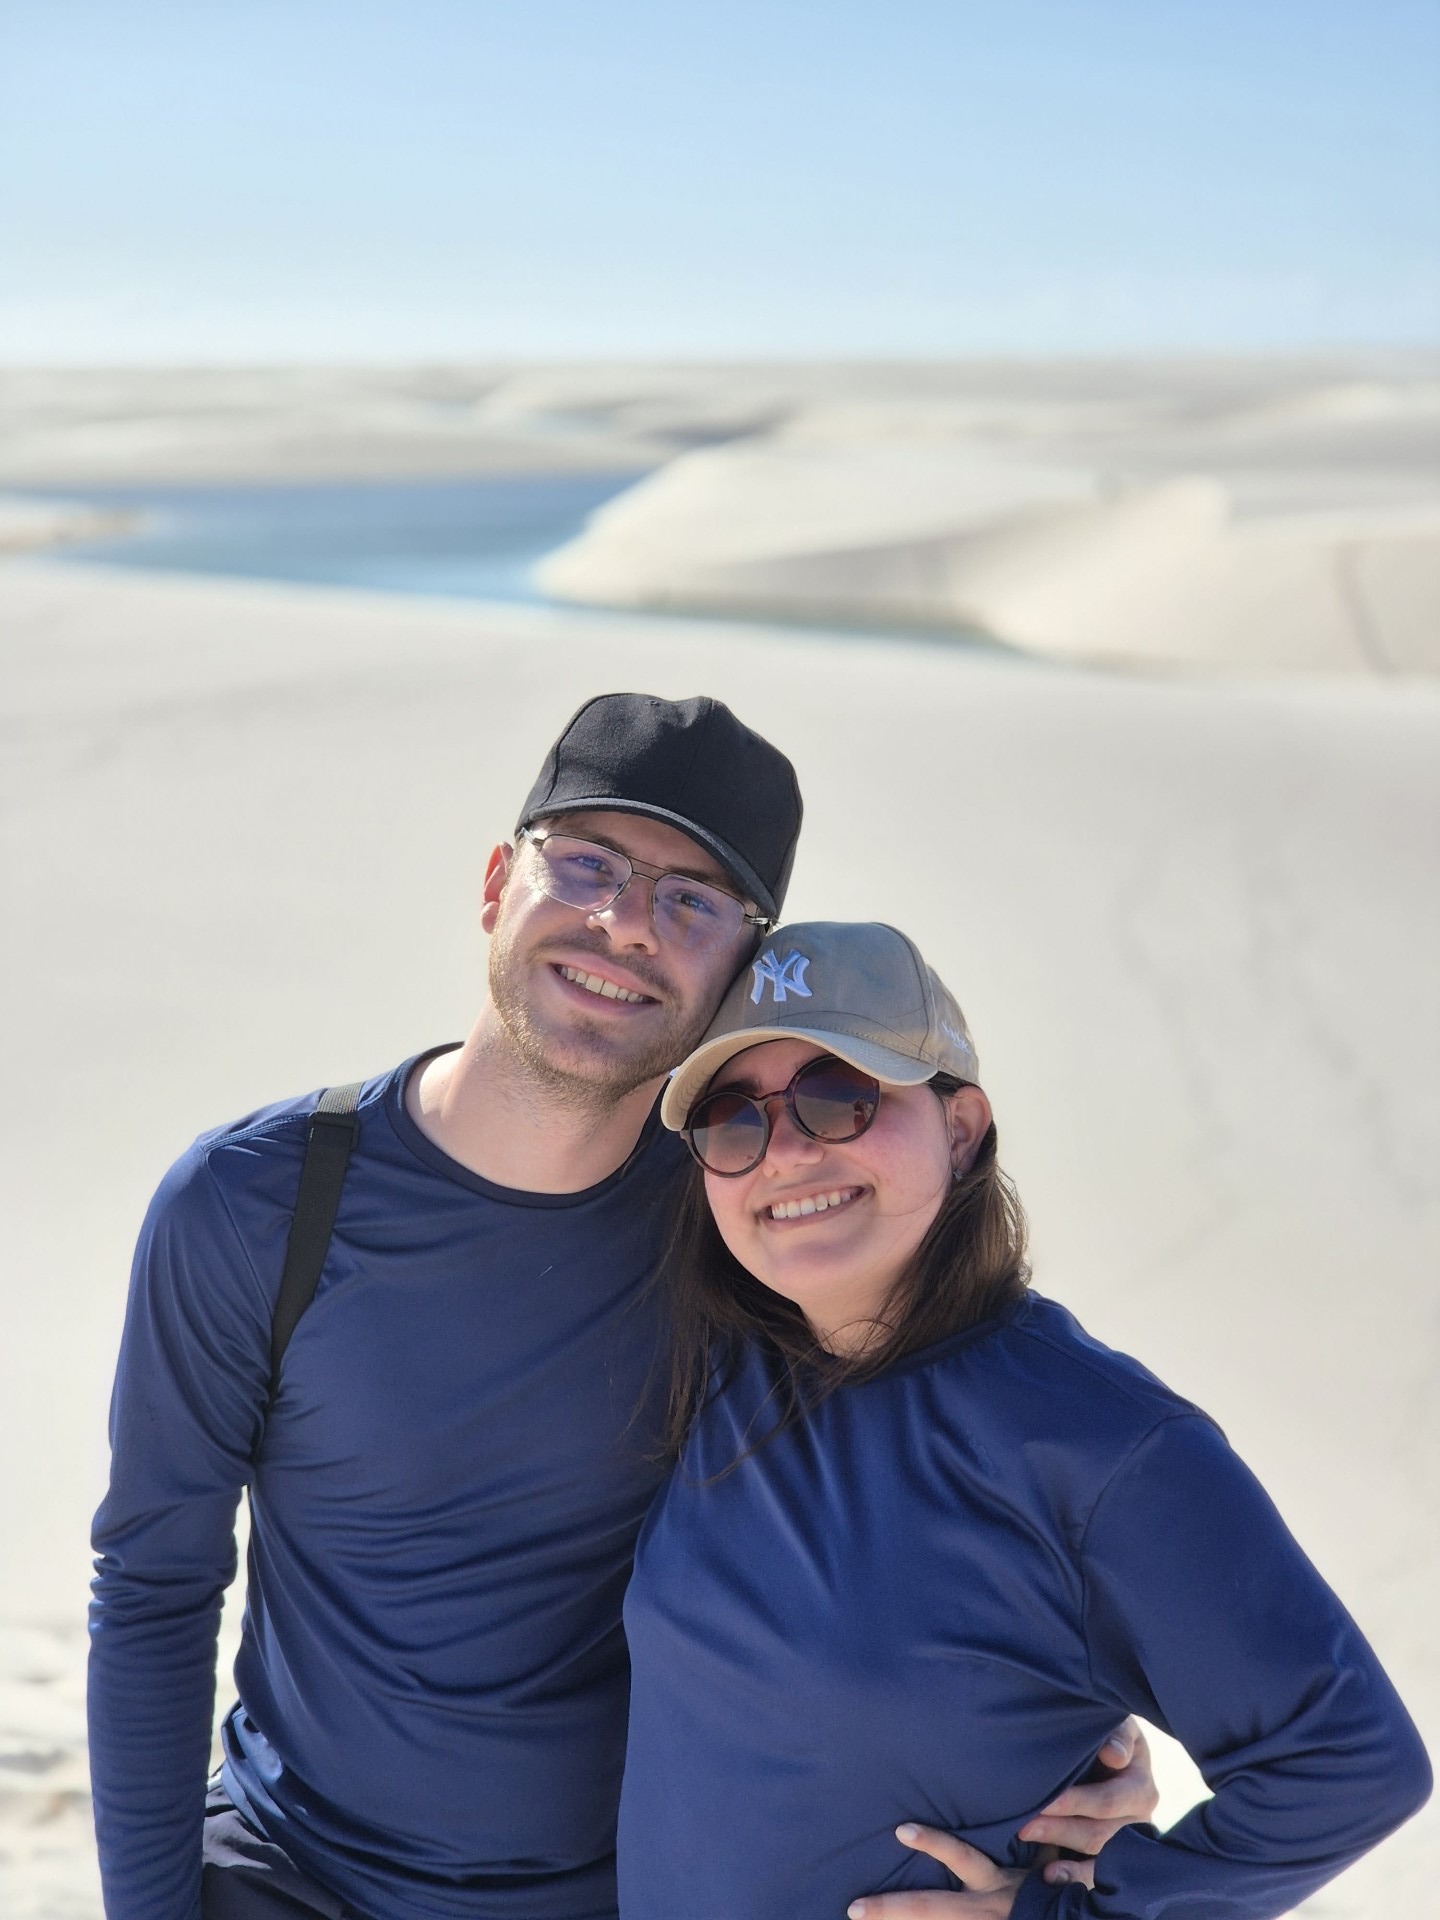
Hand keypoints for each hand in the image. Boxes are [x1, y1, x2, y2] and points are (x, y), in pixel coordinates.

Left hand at [847, 1826, 1025, 1918]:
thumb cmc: (1052, 1894)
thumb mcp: (1041, 1864)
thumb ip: (1031, 1841)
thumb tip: (1025, 1810)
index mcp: (994, 1883)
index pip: (961, 1857)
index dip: (933, 1844)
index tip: (900, 1830)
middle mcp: (980, 1910)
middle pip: (928, 1908)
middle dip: (890, 1909)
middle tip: (854, 1909)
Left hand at [1018, 1718, 1158, 1890]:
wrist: (1114, 1748)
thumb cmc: (1111, 1732)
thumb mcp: (1119, 1725)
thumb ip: (1118, 1736)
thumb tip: (1114, 1756)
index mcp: (1141, 1789)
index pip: (1106, 1801)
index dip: (1075, 1802)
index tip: (1045, 1801)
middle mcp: (1138, 1821)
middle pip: (1096, 1832)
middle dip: (1058, 1827)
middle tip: (1023, 1824)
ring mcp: (1126, 1841)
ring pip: (1092, 1852)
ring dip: (1058, 1844)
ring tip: (1026, 1836)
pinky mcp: (1113, 1854)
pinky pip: (1096, 1872)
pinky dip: (1073, 1874)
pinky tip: (1050, 1875)